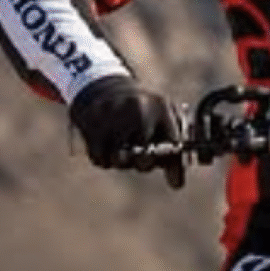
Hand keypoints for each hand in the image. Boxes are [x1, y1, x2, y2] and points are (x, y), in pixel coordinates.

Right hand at [68, 75, 184, 187]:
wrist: (106, 85)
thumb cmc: (143, 110)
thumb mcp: (163, 120)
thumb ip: (173, 151)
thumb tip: (176, 185)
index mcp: (162, 106)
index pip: (173, 146)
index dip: (167, 158)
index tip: (161, 155)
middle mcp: (139, 109)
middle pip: (145, 159)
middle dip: (143, 164)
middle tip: (139, 154)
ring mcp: (114, 115)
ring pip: (120, 161)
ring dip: (121, 162)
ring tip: (123, 149)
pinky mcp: (93, 123)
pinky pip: (100, 159)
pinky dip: (104, 159)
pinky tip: (107, 147)